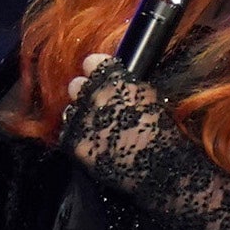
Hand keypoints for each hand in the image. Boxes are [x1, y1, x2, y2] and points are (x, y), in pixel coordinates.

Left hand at [59, 52, 162, 183]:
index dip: (95, 70)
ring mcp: (83, 119)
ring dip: (80, 116)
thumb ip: (127, 86)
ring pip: (70, 110)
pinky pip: (68, 133)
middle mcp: (95, 96)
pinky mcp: (75, 143)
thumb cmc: (162, 132)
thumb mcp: (149, 98)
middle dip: (84, 93)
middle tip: (95, 106)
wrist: (158, 167)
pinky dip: (77, 136)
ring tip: (95, 127)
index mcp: (115, 80)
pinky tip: (91, 143)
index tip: (97, 76)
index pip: (92, 62)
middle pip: (76, 86)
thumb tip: (117, 80)